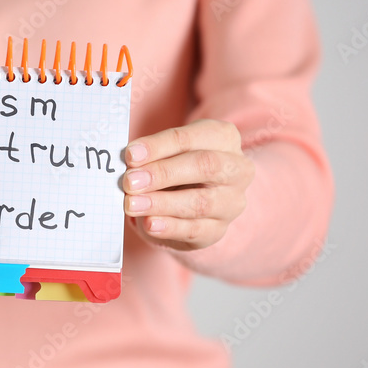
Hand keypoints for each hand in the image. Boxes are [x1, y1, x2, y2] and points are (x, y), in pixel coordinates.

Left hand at [122, 119, 253, 250]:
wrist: (192, 198)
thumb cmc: (177, 164)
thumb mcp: (168, 151)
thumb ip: (153, 154)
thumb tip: (130, 161)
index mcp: (223, 137)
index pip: (191, 138)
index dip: (159, 146)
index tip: (131, 155)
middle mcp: (237, 169)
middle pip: (204, 167)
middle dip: (163, 173)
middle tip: (130, 181)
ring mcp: (231, 202)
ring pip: (200, 202)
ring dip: (161, 203)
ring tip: (132, 204)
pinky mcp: (218, 230)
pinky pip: (195, 230)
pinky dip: (169, 227)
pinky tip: (149, 224)